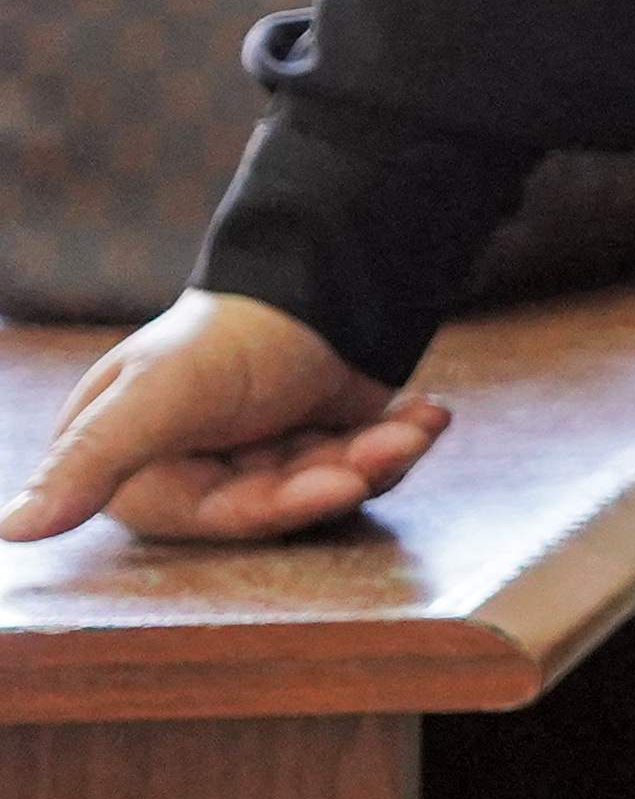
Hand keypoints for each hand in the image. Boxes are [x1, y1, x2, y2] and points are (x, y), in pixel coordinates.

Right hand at [0, 289, 447, 544]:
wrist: (308, 266)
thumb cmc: (220, 334)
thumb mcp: (153, 397)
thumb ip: (90, 462)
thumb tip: (9, 532)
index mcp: (139, 461)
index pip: (211, 515)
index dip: (279, 505)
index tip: (340, 484)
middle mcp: (196, 463)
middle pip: (279, 502)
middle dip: (342, 473)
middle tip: (393, 445)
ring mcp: (259, 451)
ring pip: (326, 484)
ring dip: (380, 455)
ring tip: (419, 422)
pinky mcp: (315, 436)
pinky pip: (361, 461)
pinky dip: (398, 438)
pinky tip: (429, 413)